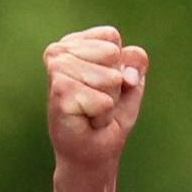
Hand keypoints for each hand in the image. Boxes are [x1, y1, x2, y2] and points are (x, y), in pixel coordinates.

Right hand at [47, 25, 149, 174]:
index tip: (104, 86)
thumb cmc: (107, 117)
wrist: (91, 154)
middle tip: (97, 102)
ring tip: (92, 112)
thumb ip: (135, 63)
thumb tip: (126, 74)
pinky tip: (87, 121)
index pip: (111, 37)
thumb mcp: (130, 84)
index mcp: (73, 43)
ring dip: (108, 102)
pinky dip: (103, 116)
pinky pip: (104, 101)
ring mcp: (56, 71)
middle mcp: (59, 52)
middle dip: (114, 85)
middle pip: (112, 54)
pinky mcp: (59, 93)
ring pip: (109, 78)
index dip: (119, 65)